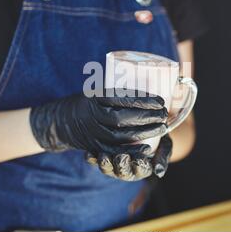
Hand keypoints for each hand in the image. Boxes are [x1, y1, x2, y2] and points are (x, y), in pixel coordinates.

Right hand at [29, 89, 167, 158]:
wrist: (66, 120)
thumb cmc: (92, 102)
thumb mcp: (101, 90)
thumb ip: (121, 90)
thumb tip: (154, 80)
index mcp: (96, 98)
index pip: (121, 98)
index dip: (143, 101)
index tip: (160, 101)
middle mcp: (93, 115)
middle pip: (123, 118)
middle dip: (147, 117)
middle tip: (164, 114)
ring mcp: (94, 132)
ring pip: (121, 135)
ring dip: (145, 132)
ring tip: (163, 127)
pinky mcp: (96, 146)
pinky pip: (115, 150)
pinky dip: (132, 150)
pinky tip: (148, 148)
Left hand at [85, 134, 172, 180]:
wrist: (141, 124)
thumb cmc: (156, 136)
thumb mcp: (165, 144)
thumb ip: (163, 156)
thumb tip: (158, 172)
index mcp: (142, 168)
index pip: (141, 170)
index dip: (140, 165)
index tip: (140, 158)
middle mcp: (126, 168)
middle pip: (122, 172)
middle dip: (121, 166)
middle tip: (122, 156)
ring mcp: (112, 163)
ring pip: (107, 168)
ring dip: (105, 164)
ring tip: (104, 156)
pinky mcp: (100, 155)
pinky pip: (94, 160)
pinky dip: (91, 158)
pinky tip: (89, 153)